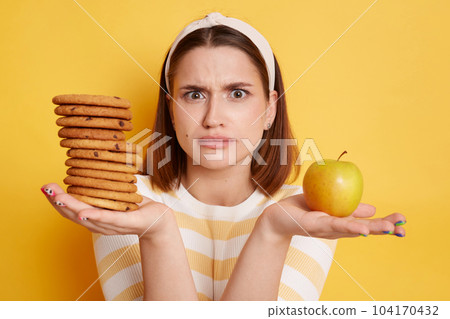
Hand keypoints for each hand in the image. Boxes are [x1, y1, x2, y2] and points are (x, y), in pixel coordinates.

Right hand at [41, 183, 174, 239]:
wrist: (157, 220)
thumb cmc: (134, 207)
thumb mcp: (114, 195)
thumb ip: (100, 186)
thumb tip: (90, 162)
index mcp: (94, 216)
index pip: (70, 210)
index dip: (56, 200)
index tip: (45, 188)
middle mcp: (98, 224)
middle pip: (73, 214)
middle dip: (57, 201)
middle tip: (46, 189)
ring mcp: (110, 225)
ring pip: (87, 216)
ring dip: (71, 206)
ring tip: (58, 197)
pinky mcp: (125, 223)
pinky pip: (108, 219)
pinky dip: (95, 216)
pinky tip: (85, 212)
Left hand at [260, 194, 405, 239]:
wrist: (278, 216)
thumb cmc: (303, 209)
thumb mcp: (330, 205)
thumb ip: (351, 208)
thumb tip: (373, 208)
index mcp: (342, 224)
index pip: (367, 225)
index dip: (385, 225)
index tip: (403, 222)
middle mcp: (337, 230)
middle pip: (364, 231)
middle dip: (384, 230)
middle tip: (403, 229)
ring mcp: (327, 230)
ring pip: (352, 230)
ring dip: (372, 230)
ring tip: (390, 229)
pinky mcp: (316, 227)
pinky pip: (335, 225)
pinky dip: (350, 226)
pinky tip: (363, 228)